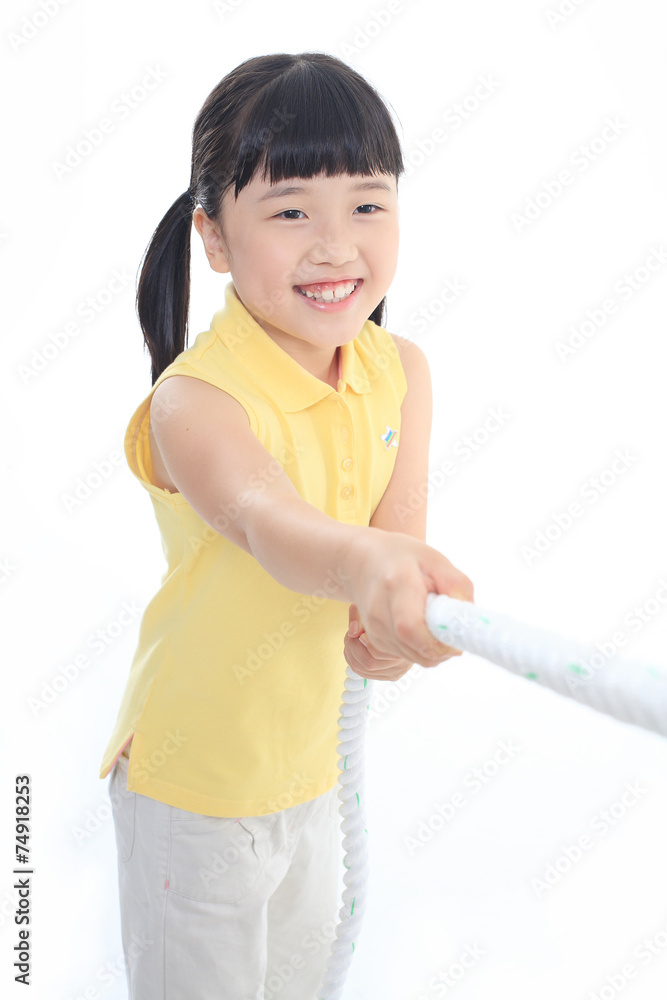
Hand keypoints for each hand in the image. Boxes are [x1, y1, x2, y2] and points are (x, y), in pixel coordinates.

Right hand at [343, 527, 474, 667]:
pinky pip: (409, 656)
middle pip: (417, 649)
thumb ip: (457, 588)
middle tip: (455, 628)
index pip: (412, 628)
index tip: (457, 635)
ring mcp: (375, 631)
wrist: (364, 561)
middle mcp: (380, 613)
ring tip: (437, 622)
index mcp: (397, 586)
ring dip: (436, 649)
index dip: (439, 641)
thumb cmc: (402, 557)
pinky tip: (425, 627)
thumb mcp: (436, 560)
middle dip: (444, 647)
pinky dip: (423, 648)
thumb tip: (468, 621)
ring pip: (416, 658)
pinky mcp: (376, 642)